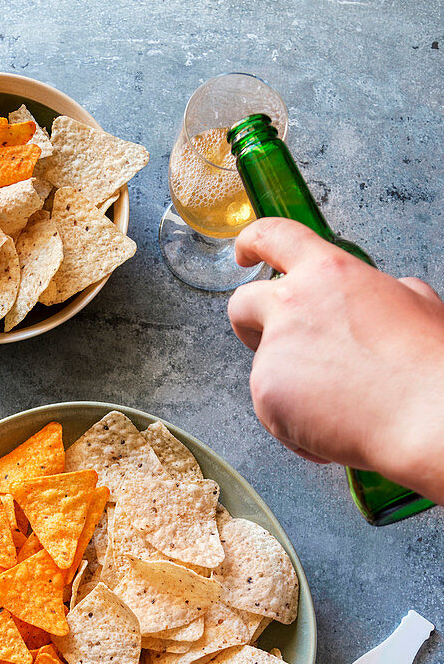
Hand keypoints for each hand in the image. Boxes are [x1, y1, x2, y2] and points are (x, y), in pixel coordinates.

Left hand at [227, 219, 443, 501]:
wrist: (420, 416)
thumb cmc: (423, 365)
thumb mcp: (415, 304)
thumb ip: (378, 293)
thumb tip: (379, 297)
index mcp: (328, 273)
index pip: (274, 236)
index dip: (252, 241)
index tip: (244, 251)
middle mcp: (292, 305)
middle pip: (241, 304)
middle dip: (248, 323)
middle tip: (268, 342)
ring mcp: (273, 351)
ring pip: (263, 369)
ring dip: (288, 386)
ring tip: (337, 404)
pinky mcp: (264, 395)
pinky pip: (269, 410)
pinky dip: (293, 424)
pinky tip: (332, 427)